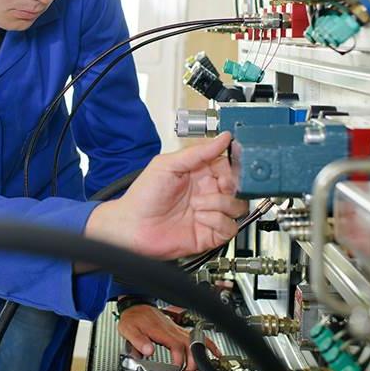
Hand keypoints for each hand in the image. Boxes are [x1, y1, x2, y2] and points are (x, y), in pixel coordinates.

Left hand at [87, 132, 245, 259]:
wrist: (132, 226)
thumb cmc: (143, 196)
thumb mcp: (168, 164)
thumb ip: (198, 152)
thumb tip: (223, 137)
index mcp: (199, 173)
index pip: (228, 167)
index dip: (232, 167)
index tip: (226, 169)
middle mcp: (207, 193)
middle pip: (238, 187)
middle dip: (230, 186)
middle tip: (217, 186)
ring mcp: (209, 213)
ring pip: (237, 206)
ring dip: (219, 204)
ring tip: (197, 205)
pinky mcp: (210, 233)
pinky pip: (229, 227)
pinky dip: (217, 221)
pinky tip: (200, 218)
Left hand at [118, 302, 220, 370]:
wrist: (135, 306)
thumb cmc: (133, 318)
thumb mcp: (129, 330)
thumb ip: (138, 341)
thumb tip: (148, 351)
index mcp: (161, 331)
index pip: (176, 346)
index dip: (179, 360)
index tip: (176, 370)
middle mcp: (171, 330)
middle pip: (190, 345)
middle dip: (192, 363)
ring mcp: (176, 329)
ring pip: (195, 341)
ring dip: (201, 355)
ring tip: (201, 370)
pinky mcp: (178, 330)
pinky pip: (196, 337)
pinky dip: (207, 344)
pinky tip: (214, 351)